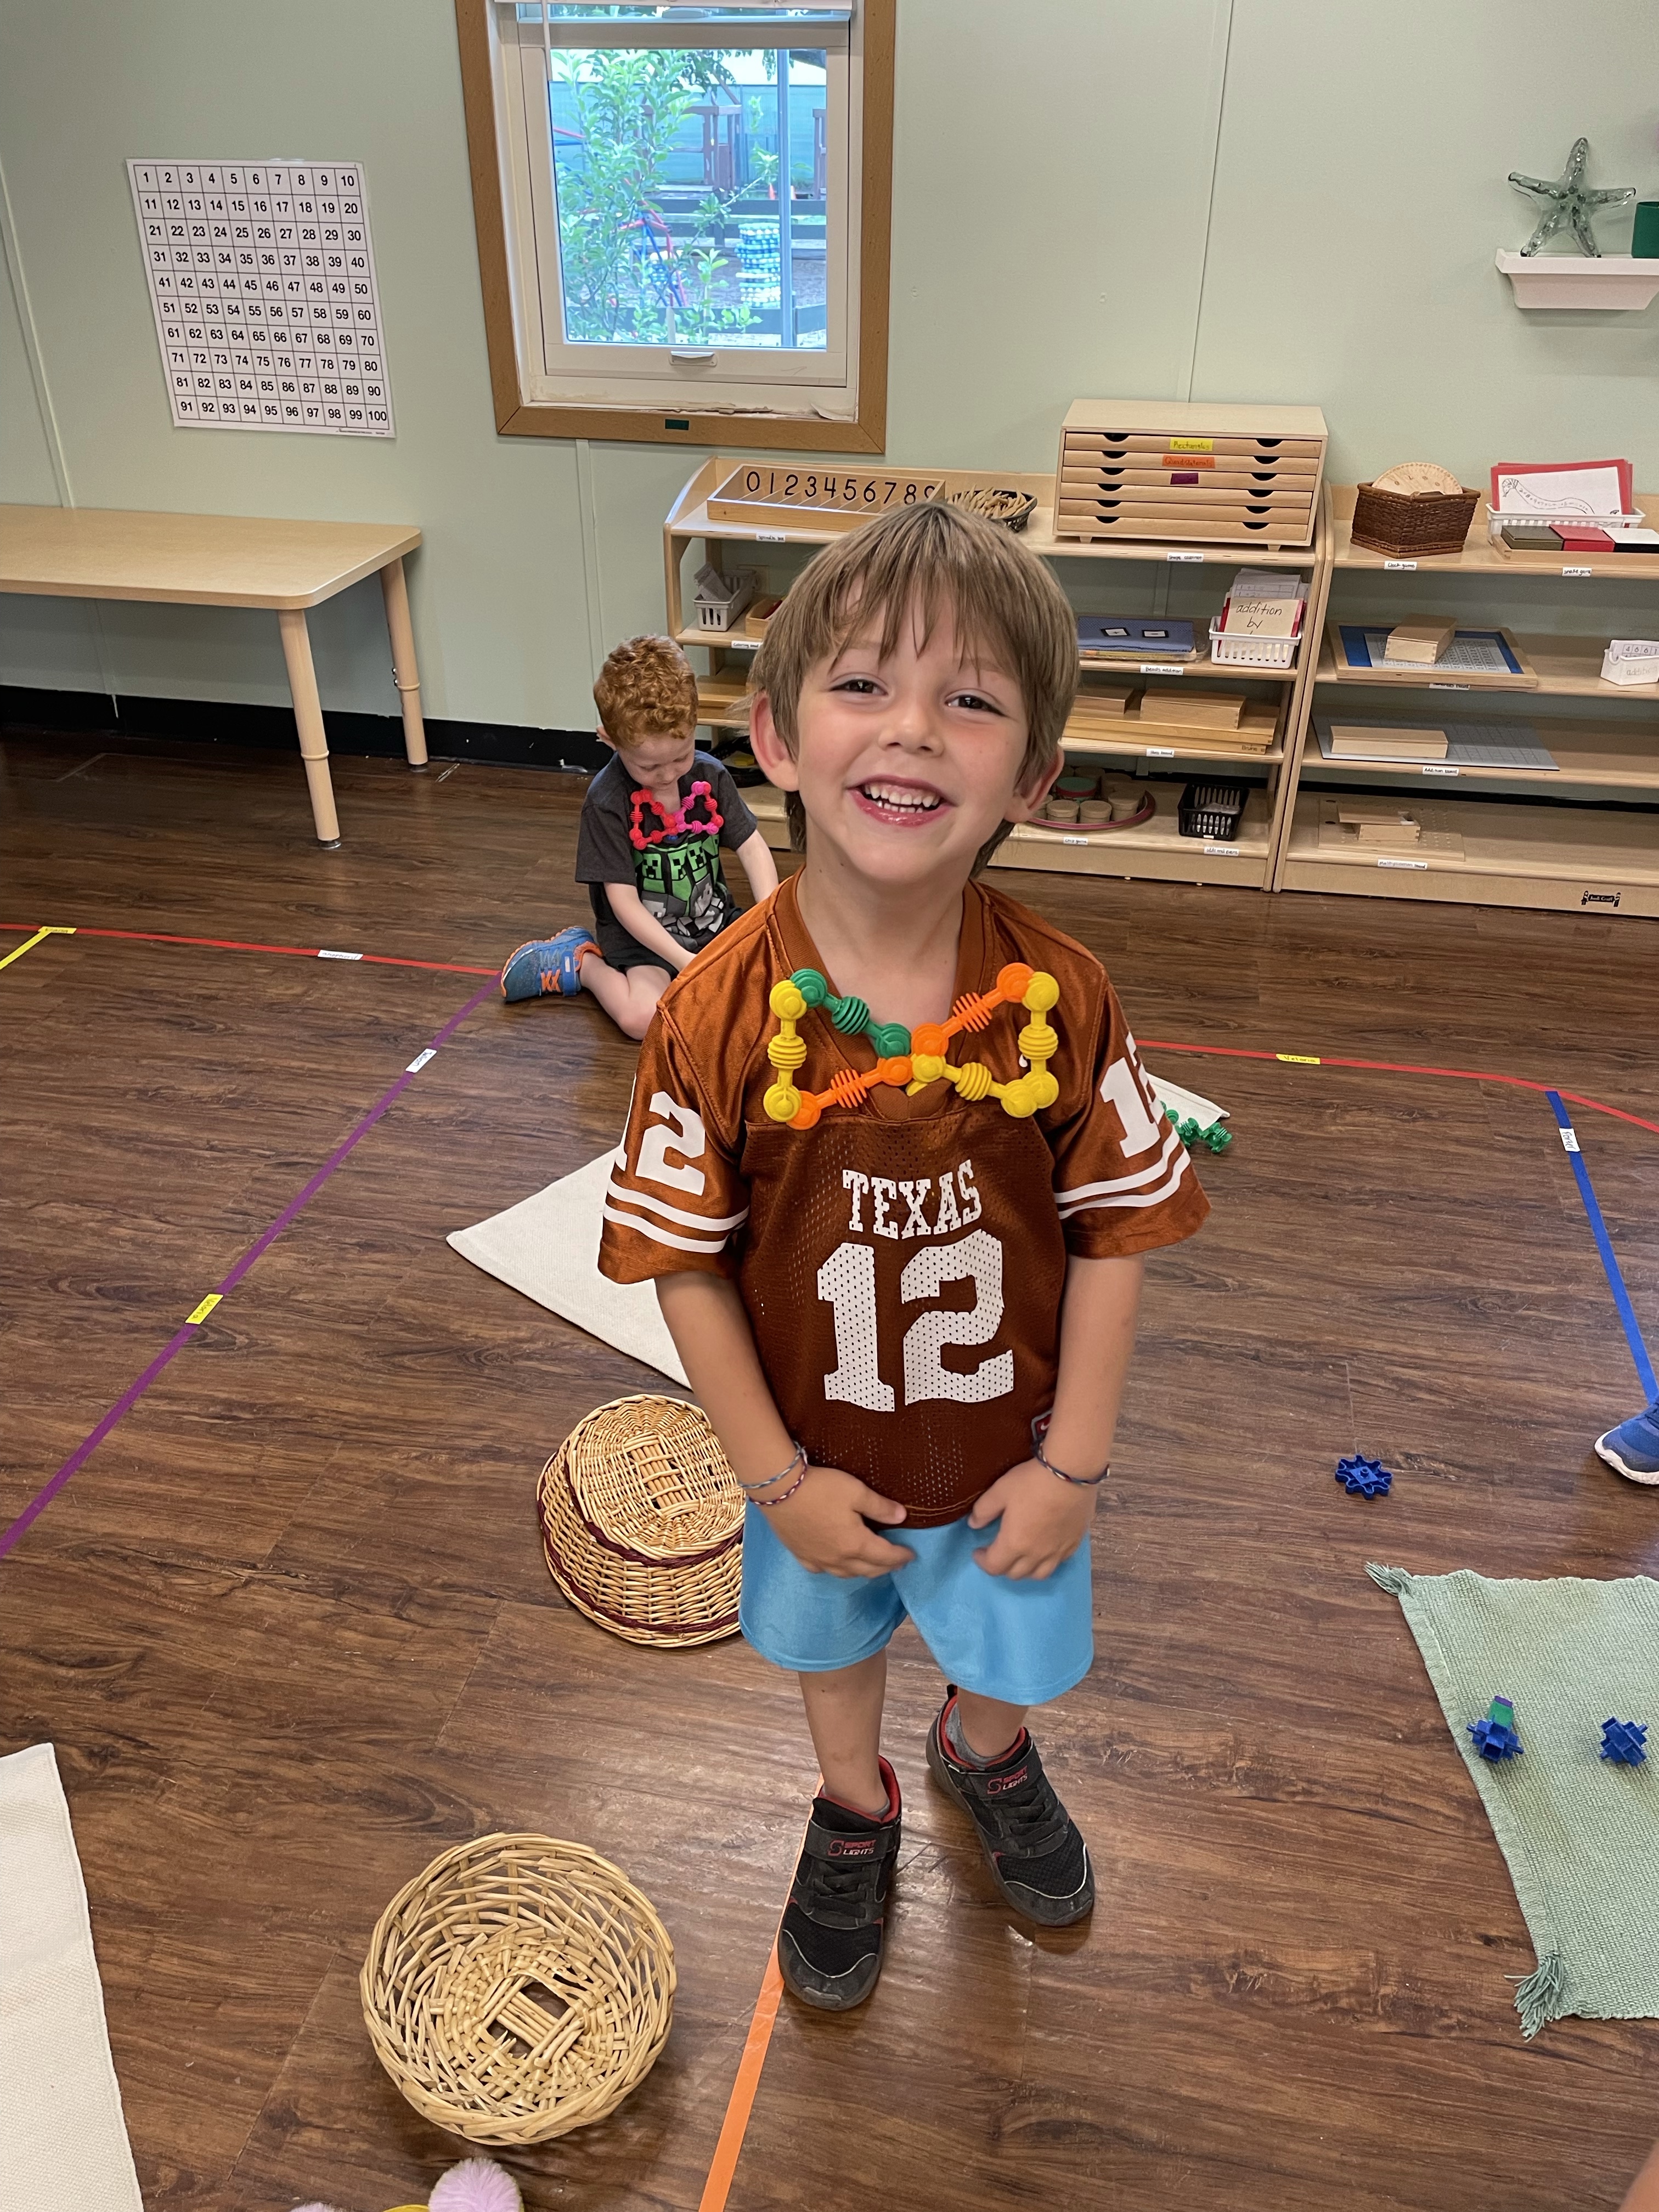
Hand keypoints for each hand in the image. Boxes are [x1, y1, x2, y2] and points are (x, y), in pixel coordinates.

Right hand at [762, 1464, 913, 1578]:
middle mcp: (838, 1559)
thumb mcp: (856, 1491)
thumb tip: (902, 1517)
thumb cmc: (821, 1488)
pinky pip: (822, 1570)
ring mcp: (817, 1560)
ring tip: (871, 1565)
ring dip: (863, 1571)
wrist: (779, 1490)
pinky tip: (835, 1565)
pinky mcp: (800, 1555)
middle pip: (868, 1569)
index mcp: (855, 1544)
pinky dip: (836, 1570)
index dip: (900, 1556)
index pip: (885, 1556)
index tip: (911, 1555)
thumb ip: (880, 1507)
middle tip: (896, 1563)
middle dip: (885, 1567)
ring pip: (846, 1574)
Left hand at [968, 1457, 1096, 1579]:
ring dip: (1024, 1570)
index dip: (982, 1561)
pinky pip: (1057, 1563)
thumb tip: (973, 1524)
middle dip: (1002, 1566)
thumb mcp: (1000, 1490)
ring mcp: (1057, 1552)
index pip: (994, 1566)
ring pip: (1038, 1575)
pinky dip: (1046, 1562)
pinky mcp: (1073, 1544)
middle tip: (997, 1551)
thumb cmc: (1032, 1481)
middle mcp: (1036, 1555)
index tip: (978, 1551)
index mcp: (1014, 1543)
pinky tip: (1043, 1549)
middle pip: (1016, 1574)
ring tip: (1019, 1556)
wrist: (1071, 1473)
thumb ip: (984, 1510)